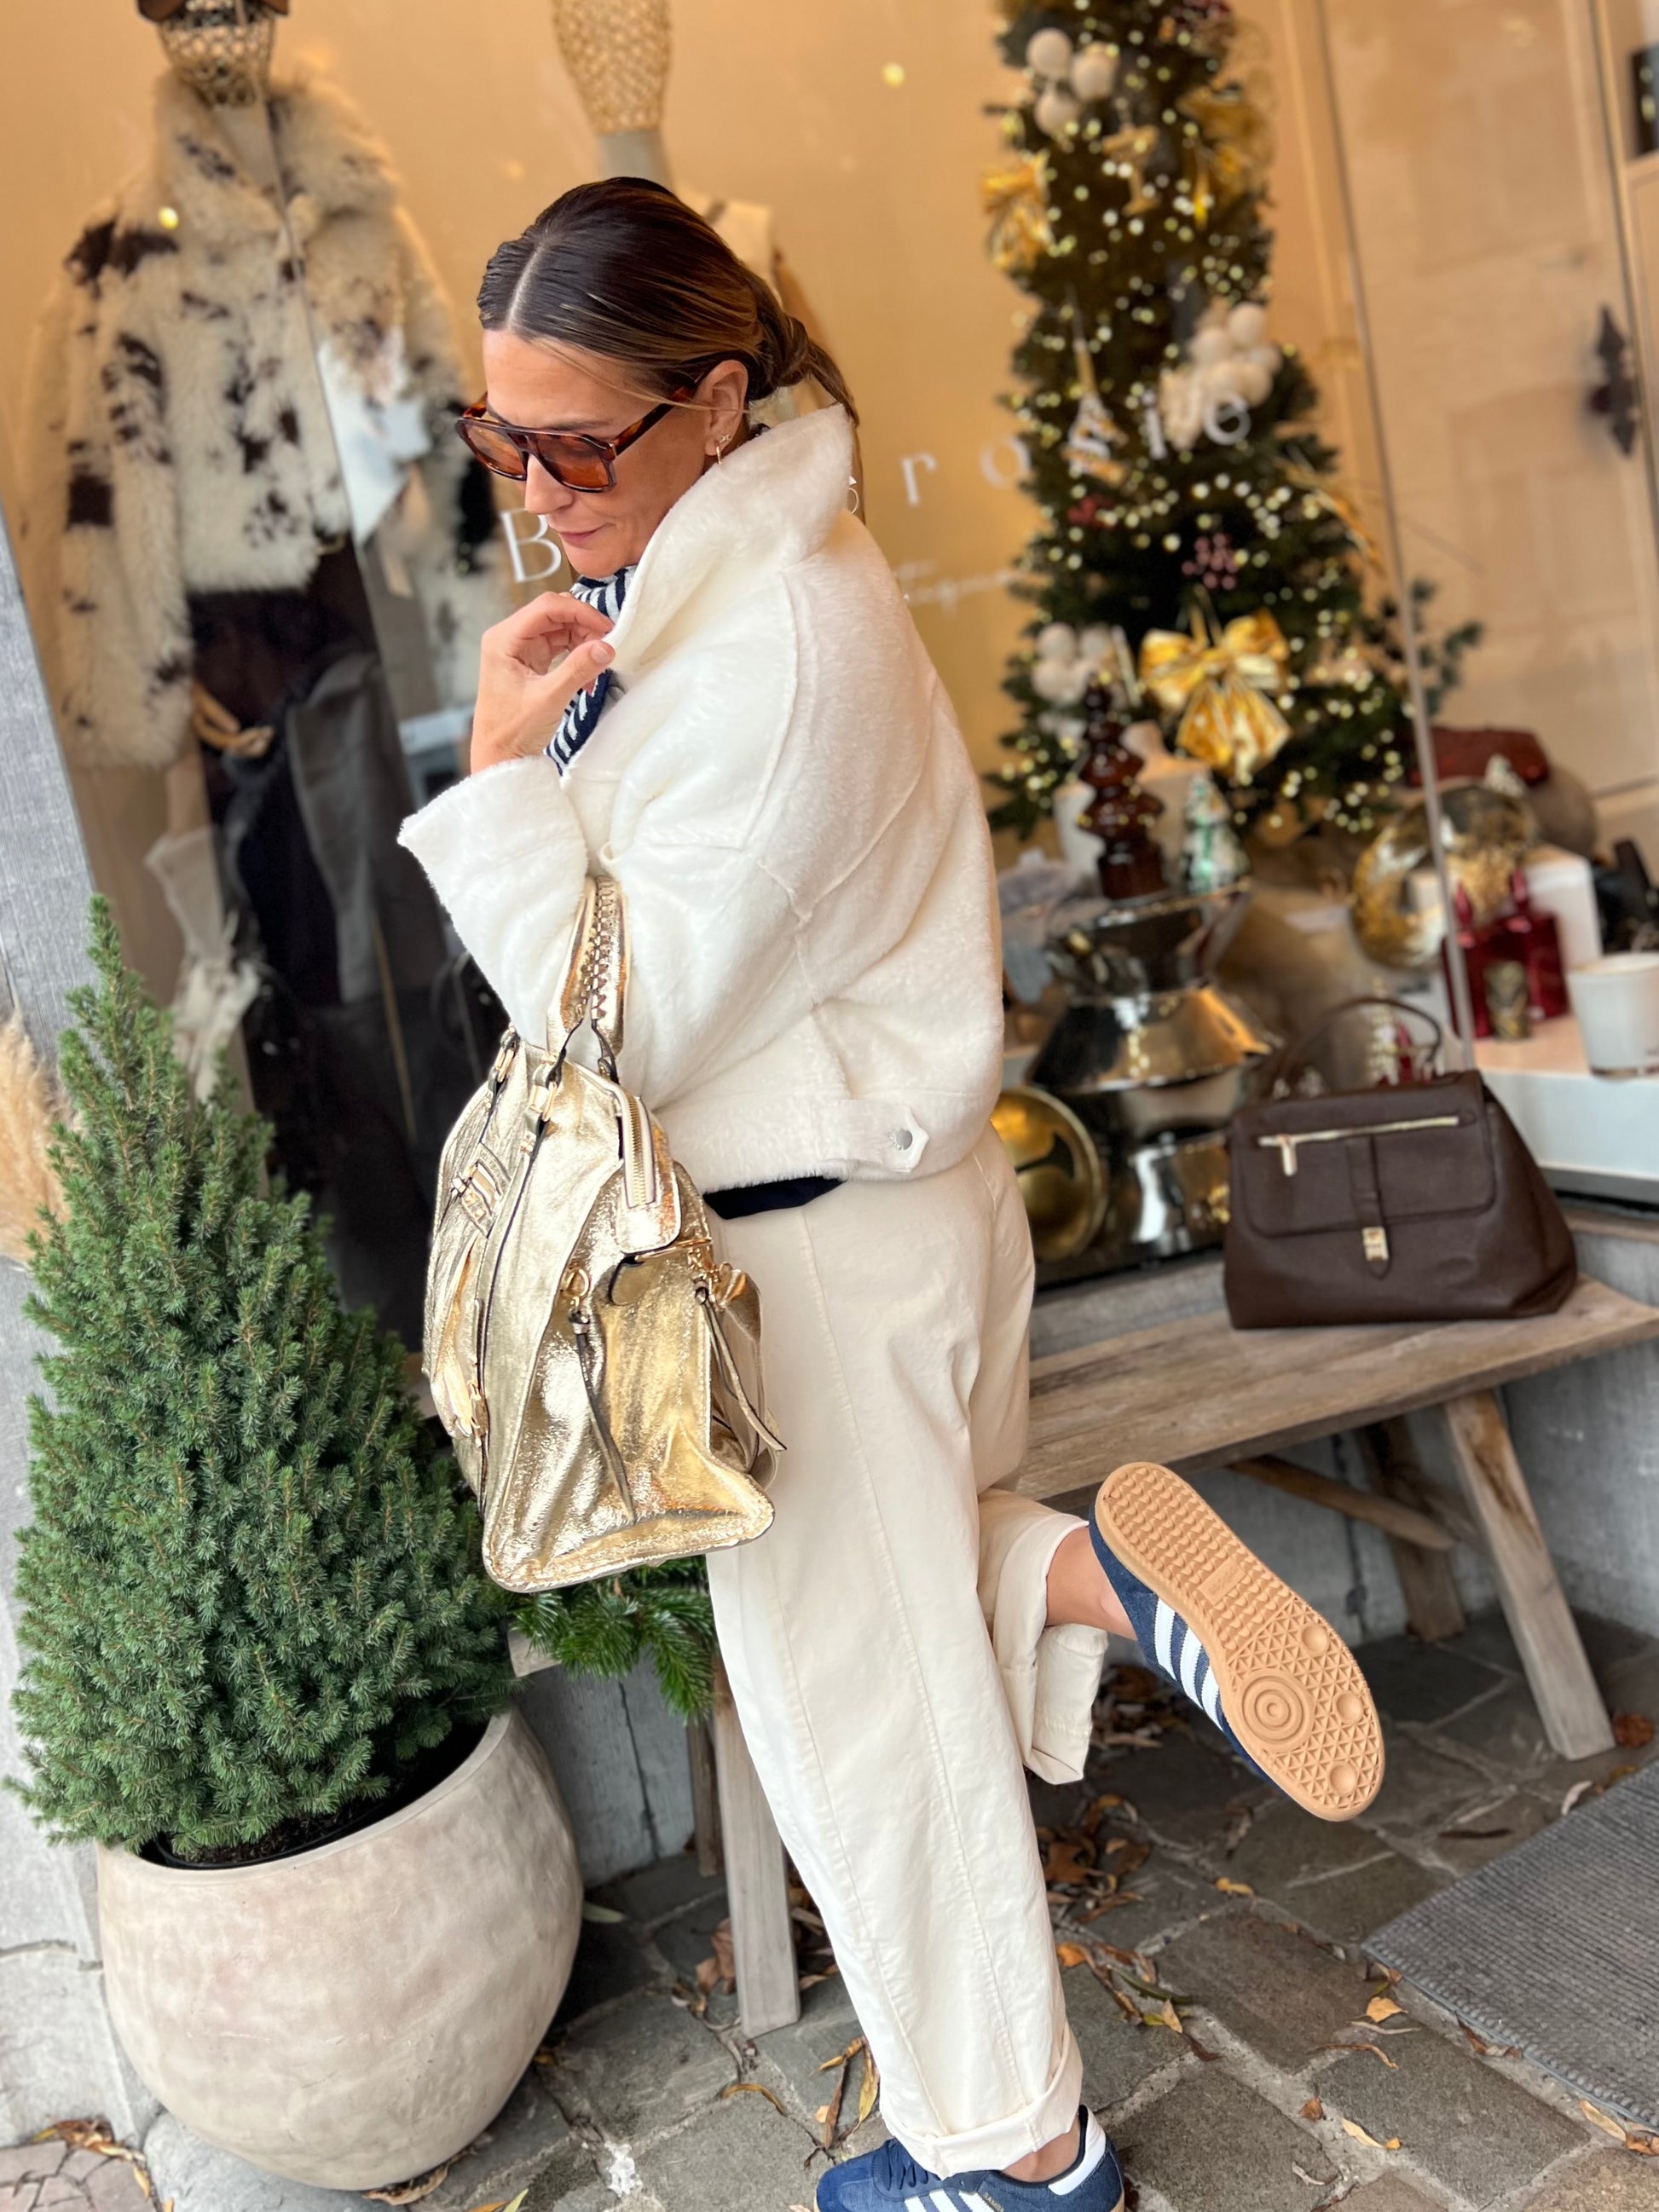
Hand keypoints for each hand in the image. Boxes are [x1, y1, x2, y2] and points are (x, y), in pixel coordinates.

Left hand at [468, 593, 616, 772]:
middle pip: (554, 614)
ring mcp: (520, 650)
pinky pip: (560, 647)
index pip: (546, 607)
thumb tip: (605, 647)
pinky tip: (586, 678)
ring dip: (583, 642)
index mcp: (503, 639)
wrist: (500, 758)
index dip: (579, 612)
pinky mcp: (530, 662)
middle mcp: (509, 639)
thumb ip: (577, 670)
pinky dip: (577, 656)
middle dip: (583, 626)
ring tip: (597, 665)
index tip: (605, 627)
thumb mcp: (548, 699)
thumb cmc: (511, 732)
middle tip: (606, 645)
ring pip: (560, 629)